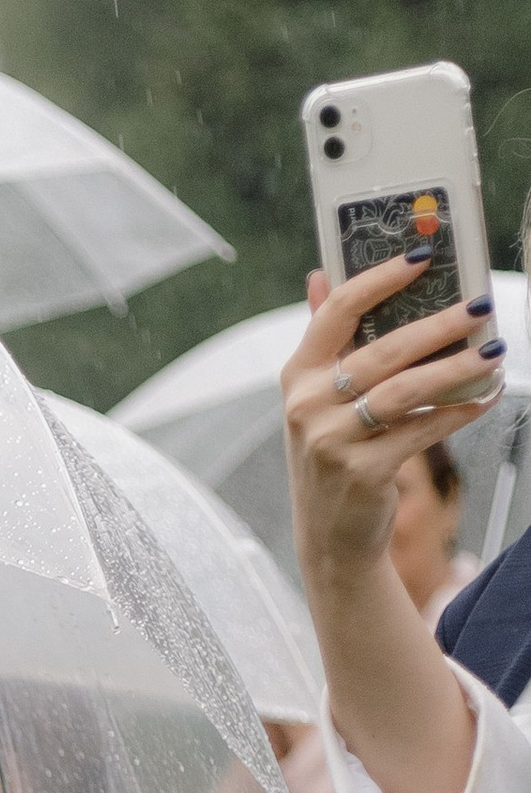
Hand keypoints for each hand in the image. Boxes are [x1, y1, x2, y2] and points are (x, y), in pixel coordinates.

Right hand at [285, 248, 504, 591]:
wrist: (330, 536)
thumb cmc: (333, 455)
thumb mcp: (317, 399)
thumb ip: (325, 339)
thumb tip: (318, 276)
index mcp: (298, 376)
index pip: (336, 311)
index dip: (379, 278)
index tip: (422, 257)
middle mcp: (307, 406)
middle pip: (382, 350)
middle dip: (439, 323)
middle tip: (479, 305)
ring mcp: (332, 442)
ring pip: (406, 390)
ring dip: (457, 367)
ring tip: (494, 351)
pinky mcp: (362, 472)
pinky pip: (423, 429)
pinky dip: (460, 411)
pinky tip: (485, 396)